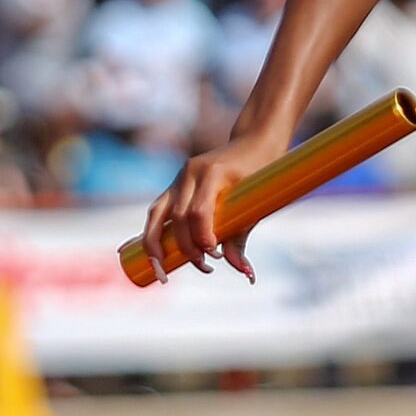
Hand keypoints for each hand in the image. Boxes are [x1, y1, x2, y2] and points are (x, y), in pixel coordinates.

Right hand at [141, 132, 280, 283]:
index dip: (202, 238)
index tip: (214, 256)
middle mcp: (190, 173)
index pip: (198, 212)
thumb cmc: (260, 173)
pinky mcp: (176, 184)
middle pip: (177, 217)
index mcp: (212, 173)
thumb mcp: (256, 204)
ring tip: (162, 269)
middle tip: (204, 267)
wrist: (254, 142)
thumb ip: (242, 238)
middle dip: (185, 247)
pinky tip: (156, 253)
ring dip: (156, 243)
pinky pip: (159, 211)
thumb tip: (244, 273)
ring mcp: (179, 177)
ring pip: (157, 213)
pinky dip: (155, 232)